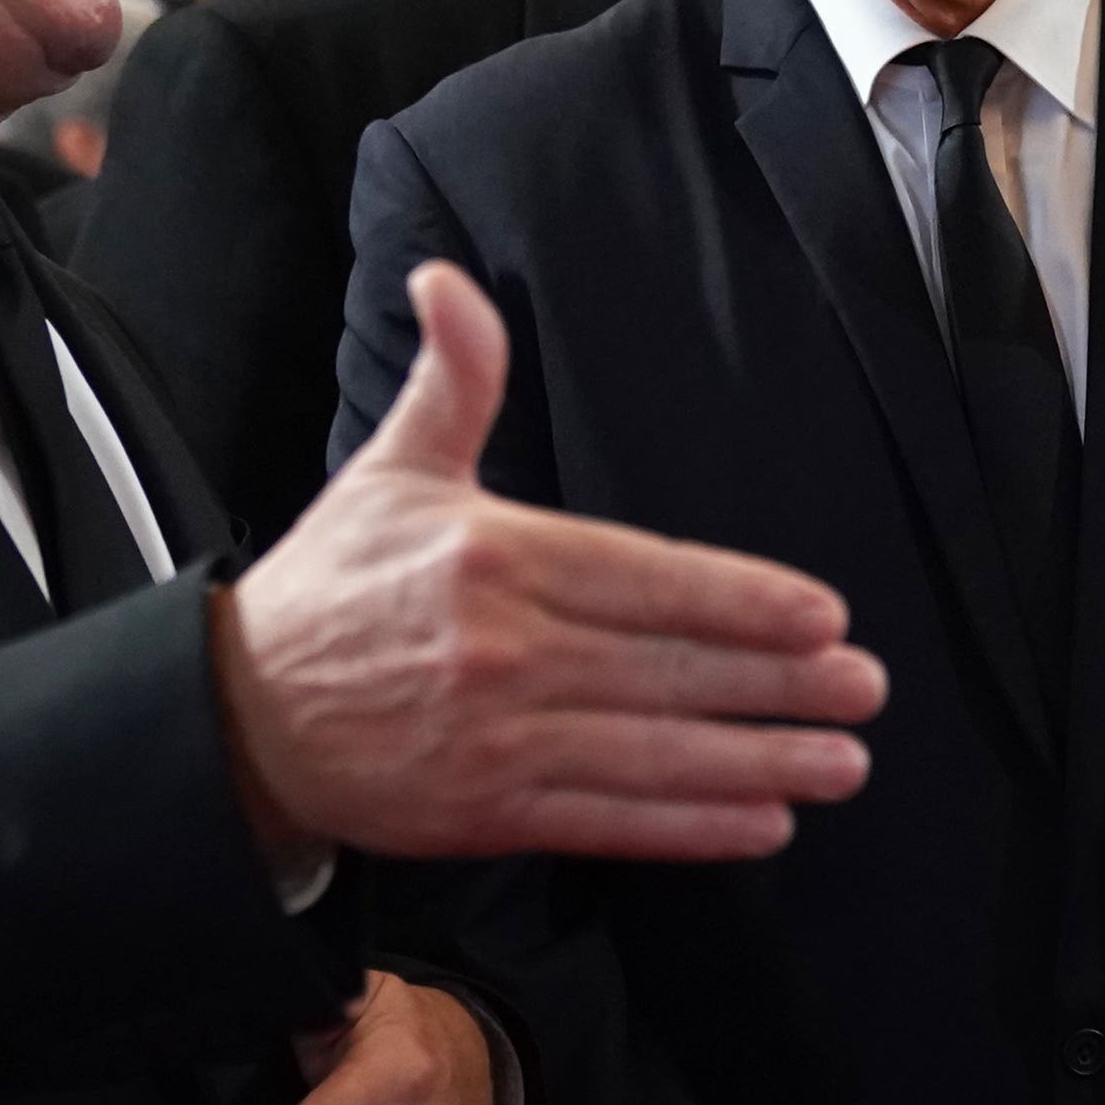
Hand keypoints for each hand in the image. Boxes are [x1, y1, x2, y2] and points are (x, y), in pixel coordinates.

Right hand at [220, 261, 888, 859]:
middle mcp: (502, 650)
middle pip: (665, 667)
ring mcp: (496, 738)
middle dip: (777, 684)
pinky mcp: (485, 811)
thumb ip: (452, 381)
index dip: (738, 600)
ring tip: (843, 763)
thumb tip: (447, 279)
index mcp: (495, 556)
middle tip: (865, 689)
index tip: (822, 616)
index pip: (643, 577)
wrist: (238, 717)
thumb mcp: (393, 470)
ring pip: (650, 751)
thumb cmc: (334, 587)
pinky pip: (608, 819)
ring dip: (756, 760)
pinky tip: (762, 822)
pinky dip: (688, 825)